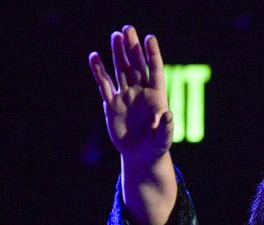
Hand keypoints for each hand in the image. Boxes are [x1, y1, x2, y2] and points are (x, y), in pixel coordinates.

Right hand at [88, 26, 172, 164]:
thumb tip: (169, 115)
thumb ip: (166, 129)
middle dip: (132, 48)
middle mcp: (141, 92)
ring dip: (118, 53)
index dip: (153, 55)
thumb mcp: (163, 140)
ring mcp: (126, 96)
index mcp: (157, 97)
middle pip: (137, 66)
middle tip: (128, 29)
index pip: (156, 71)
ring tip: (116, 35)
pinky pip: (104, 85)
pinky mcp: (112, 104)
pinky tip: (94, 57)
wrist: (140, 155)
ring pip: (121, 70)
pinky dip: (99, 71)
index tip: (150, 38)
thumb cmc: (156, 147)